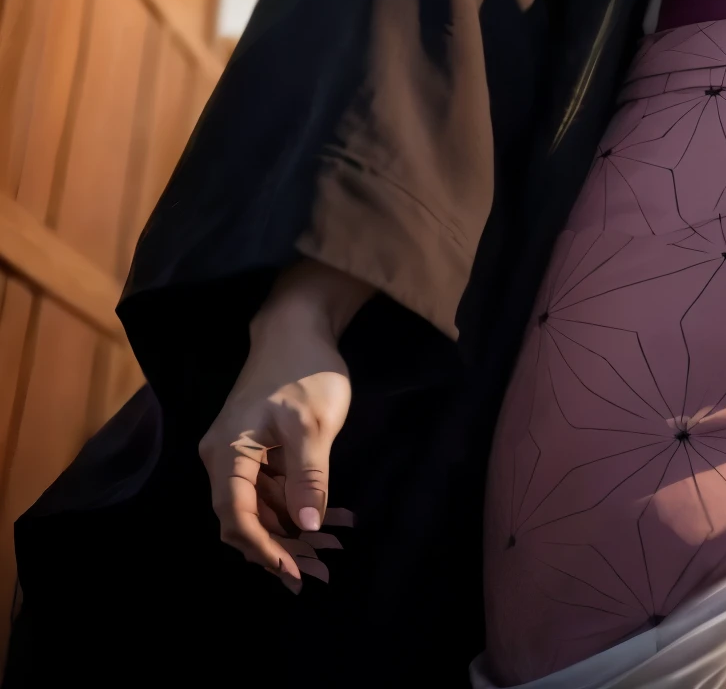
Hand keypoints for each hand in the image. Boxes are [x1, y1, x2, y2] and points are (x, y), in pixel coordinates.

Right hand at [198, 262, 372, 589]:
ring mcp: (239, 453)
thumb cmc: (304, 368)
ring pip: (262, 506)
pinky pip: (271, 487)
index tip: (296, 571)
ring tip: (334, 548)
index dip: (265, 549)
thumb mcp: (313, 425)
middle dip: (283, 547)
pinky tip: (333, 516)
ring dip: (295, 529)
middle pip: (246, 518)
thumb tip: (307, 525)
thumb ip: (308, 477)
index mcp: (228, 454)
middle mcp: (223, 458)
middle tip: (322, 569)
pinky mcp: (257, 447)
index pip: (236, 518)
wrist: (298, 322)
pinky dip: (298, 503)